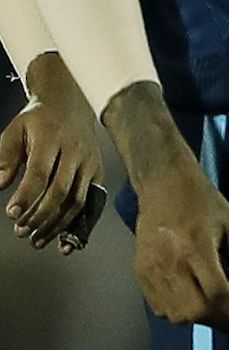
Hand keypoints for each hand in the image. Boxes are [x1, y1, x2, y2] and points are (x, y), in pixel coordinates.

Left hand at [0, 55, 102, 251]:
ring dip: (56, 225)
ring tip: (36, 240)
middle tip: (21, 231)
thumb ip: (5, 157)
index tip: (12, 214)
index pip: (40, 172)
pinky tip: (64, 243)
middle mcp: (75, 153)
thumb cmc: (38, 121)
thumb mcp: (15, 130)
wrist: (70, 106)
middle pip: (60, 191)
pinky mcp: (98, 176)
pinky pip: (90, 206)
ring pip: (76, 202)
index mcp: (52, 139)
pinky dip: (78, 227)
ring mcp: (90, 165)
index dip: (27, 196)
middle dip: (40, 215)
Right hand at [133, 152, 228, 327]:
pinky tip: (193, 301)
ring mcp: (152, 270)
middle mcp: (171, 263)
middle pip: (196, 311)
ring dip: (201, 320)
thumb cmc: (203, 202)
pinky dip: (179, 313)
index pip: (217, 294)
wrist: (163, 183)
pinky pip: (159, 309)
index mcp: (196, 248)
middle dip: (221, 322)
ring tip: (216, 310)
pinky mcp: (140, 273)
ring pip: (177, 316)